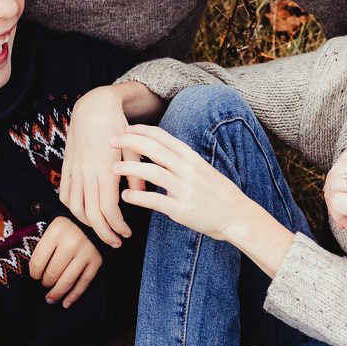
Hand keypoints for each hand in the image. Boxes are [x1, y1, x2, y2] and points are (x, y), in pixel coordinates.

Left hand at [29, 217, 101, 305]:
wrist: (93, 221)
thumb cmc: (66, 229)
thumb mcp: (51, 229)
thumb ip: (41, 246)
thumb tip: (32, 273)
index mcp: (56, 231)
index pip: (38, 261)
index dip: (34, 273)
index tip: (35, 275)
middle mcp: (72, 242)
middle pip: (52, 273)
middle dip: (45, 283)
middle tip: (44, 283)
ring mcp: (86, 252)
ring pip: (67, 281)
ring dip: (56, 293)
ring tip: (50, 299)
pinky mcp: (96, 261)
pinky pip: (83, 283)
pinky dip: (74, 296)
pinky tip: (66, 303)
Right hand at [59, 86, 140, 247]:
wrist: (93, 108)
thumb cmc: (117, 127)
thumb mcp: (134, 149)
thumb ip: (137, 174)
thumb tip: (142, 194)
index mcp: (105, 171)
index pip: (109, 210)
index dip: (117, 226)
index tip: (126, 233)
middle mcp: (87, 175)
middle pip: (92, 215)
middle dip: (104, 233)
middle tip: (116, 241)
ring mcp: (74, 172)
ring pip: (75, 209)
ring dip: (88, 224)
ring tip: (102, 229)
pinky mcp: (66, 168)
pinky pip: (65, 195)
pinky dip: (72, 209)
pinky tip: (84, 213)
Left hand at [110, 124, 265, 242]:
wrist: (236, 215)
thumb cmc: (217, 192)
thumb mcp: (201, 168)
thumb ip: (181, 159)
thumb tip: (159, 149)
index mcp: (191, 157)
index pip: (162, 136)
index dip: (141, 131)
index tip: (125, 129)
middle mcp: (188, 169)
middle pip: (154, 148)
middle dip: (130, 142)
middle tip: (110, 141)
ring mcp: (185, 189)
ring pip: (153, 171)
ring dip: (130, 167)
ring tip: (114, 168)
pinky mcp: (182, 209)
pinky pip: (156, 200)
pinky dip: (138, 196)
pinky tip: (126, 195)